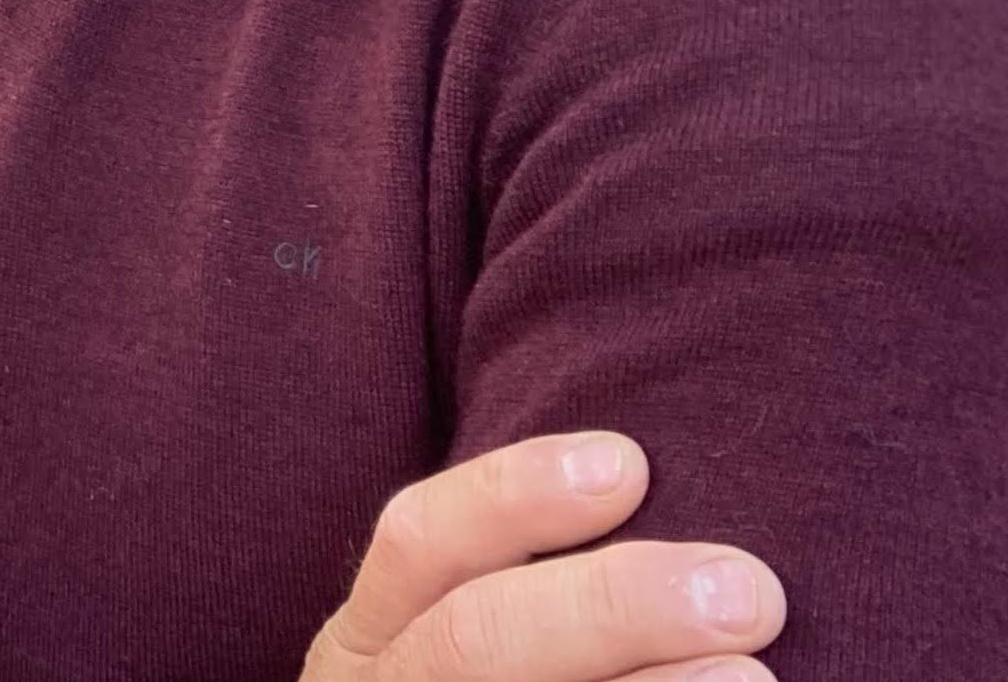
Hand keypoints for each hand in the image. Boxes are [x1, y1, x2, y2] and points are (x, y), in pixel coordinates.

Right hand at [302, 432, 785, 681]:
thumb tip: (653, 483)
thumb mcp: (448, 641)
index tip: (630, 463)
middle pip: (480, 639)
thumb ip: (529, 591)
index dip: (515, 494)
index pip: (420, 542)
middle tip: (747, 589)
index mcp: (368, 644)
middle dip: (614, 604)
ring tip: (755, 676)